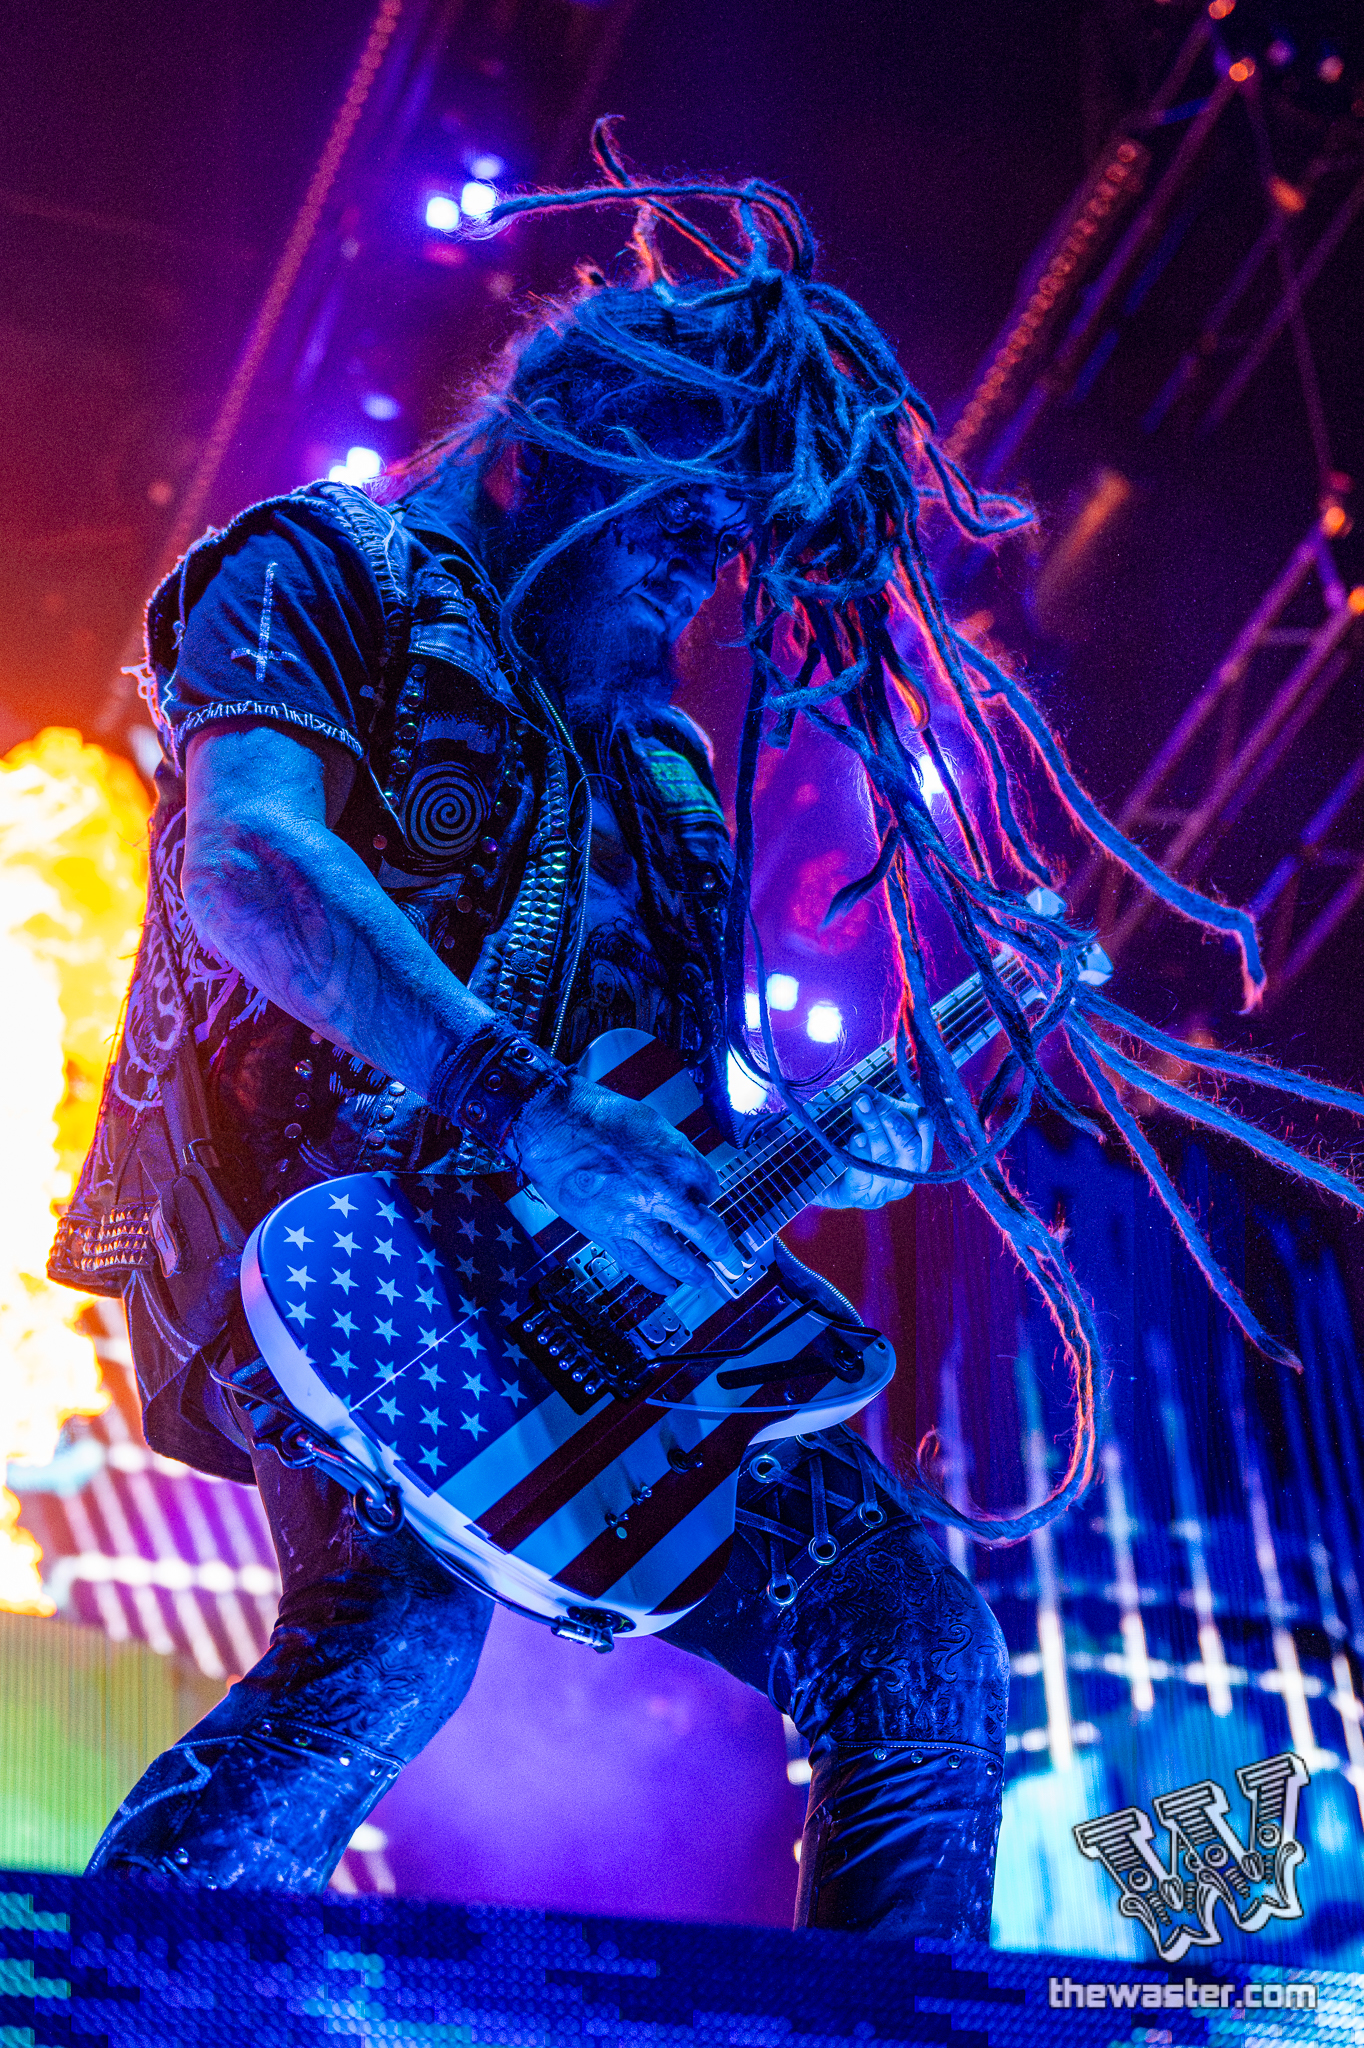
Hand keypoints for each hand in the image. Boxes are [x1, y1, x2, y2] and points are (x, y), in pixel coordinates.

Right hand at [510, 1074, 741, 1294]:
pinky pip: (638, 1264)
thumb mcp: (651, 1124)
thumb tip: (684, 1168)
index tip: (707, 1202)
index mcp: (677, 1160)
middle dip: (724, 1251)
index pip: (710, 1188)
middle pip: (706, 1231)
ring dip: (695, 1273)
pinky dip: (656, 1279)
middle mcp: (663, 1192)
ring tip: (707, 1282)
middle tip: (735, 1263)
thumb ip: (672, 1151)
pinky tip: (667, 1287)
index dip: (710, 1197)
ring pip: (675, 1256)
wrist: (555, 1125)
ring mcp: (635, 1216)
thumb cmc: (597, 1115)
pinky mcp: (608, 1232)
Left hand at [814, 1091, 932, 1210]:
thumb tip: (880, 1092)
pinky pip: (862, 1176)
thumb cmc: (847, 1144)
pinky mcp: (855, 1197)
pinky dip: (861, 1153)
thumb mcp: (869, 1123)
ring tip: (860, 1104)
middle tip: (869, 1096)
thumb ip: (880, 1108)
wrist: (812, 1175)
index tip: (901, 1093)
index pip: (925, 1135)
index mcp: (914, 1160)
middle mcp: (903, 1180)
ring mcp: (881, 1192)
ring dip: (874, 1127)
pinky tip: (857, 1136)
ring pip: (886, 1158)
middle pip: (909, 1147)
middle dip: (890, 1117)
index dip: (914, 1113)